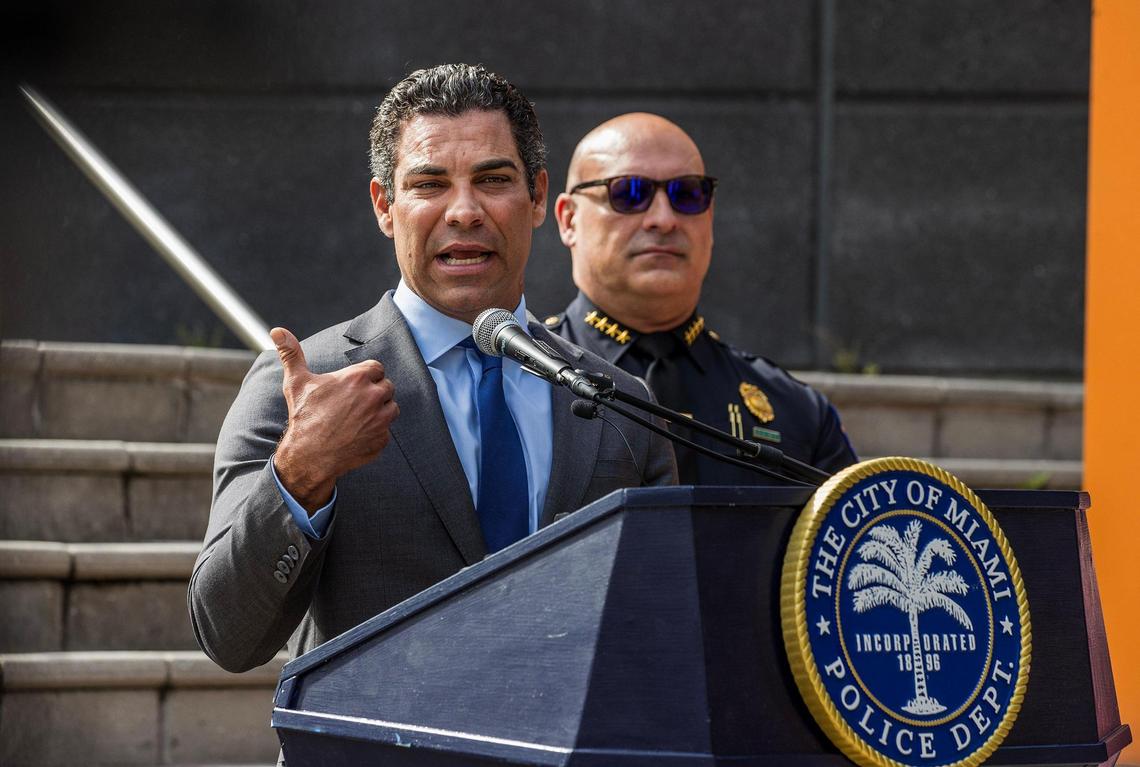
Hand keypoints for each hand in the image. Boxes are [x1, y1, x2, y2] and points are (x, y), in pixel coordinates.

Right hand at [270, 327, 398, 511]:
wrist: (309, 455)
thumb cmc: (303, 416)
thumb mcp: (297, 382)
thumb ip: (292, 354)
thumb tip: (277, 331)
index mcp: (358, 377)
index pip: (377, 368)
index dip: (364, 377)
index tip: (351, 387)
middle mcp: (374, 395)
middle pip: (387, 387)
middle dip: (373, 393)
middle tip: (352, 404)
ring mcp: (381, 419)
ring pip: (391, 408)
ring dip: (380, 411)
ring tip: (356, 418)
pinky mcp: (383, 439)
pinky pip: (387, 431)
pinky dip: (376, 432)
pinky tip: (357, 435)